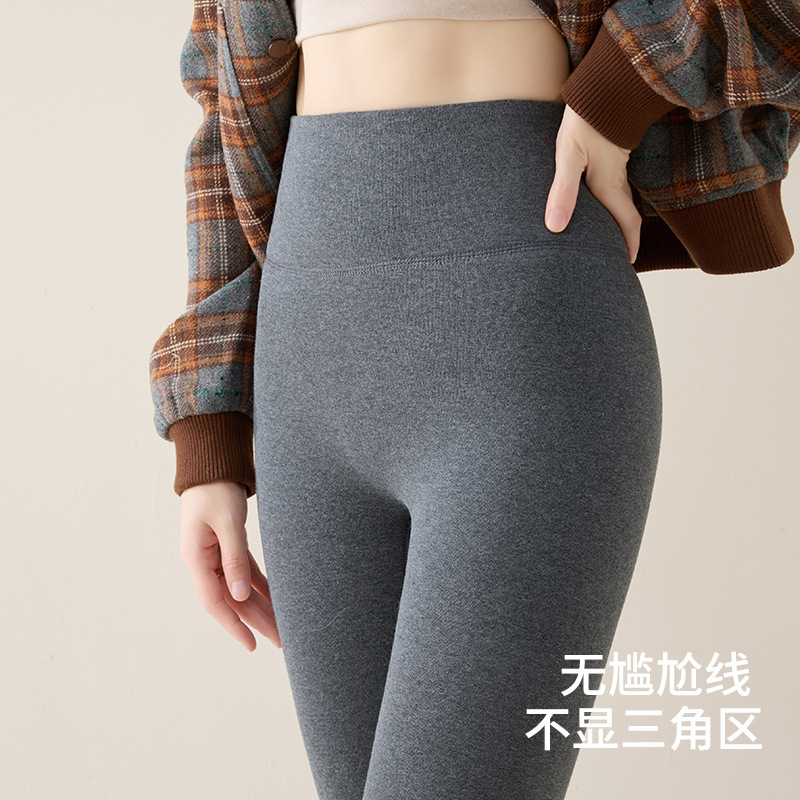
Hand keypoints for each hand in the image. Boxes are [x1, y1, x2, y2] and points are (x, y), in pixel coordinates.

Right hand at [179, 480, 280, 651]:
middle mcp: (203, 561)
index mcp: (196, 558)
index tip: (251, 644)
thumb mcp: (228, 522)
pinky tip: (276, 598)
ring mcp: (215, 554)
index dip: (234, 625)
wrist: (212, 464)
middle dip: (255, 621)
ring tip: (282, 627)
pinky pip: (245, 571)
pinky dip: (260, 585)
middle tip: (280, 641)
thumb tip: (240, 595)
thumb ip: (234, 558)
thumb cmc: (216, 489)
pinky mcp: (228, 545)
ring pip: (239, 588)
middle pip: (231, 599)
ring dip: (260, 606)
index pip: (215, 602)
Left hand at [545, 103, 639, 263]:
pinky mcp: (611, 150)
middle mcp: (617, 176)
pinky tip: (601, 196)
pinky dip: (612, 197)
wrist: (603, 84)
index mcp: (608, 184)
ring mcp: (617, 162)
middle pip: (625, 212)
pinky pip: (615, 181)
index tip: (627, 263)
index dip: (628, 244)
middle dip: (625, 235)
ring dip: (619, 216)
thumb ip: (563, 191)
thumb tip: (555, 227)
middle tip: (620, 254)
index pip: (625, 222)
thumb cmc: (584, 119)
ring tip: (610, 231)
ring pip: (621, 197)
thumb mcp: (568, 155)